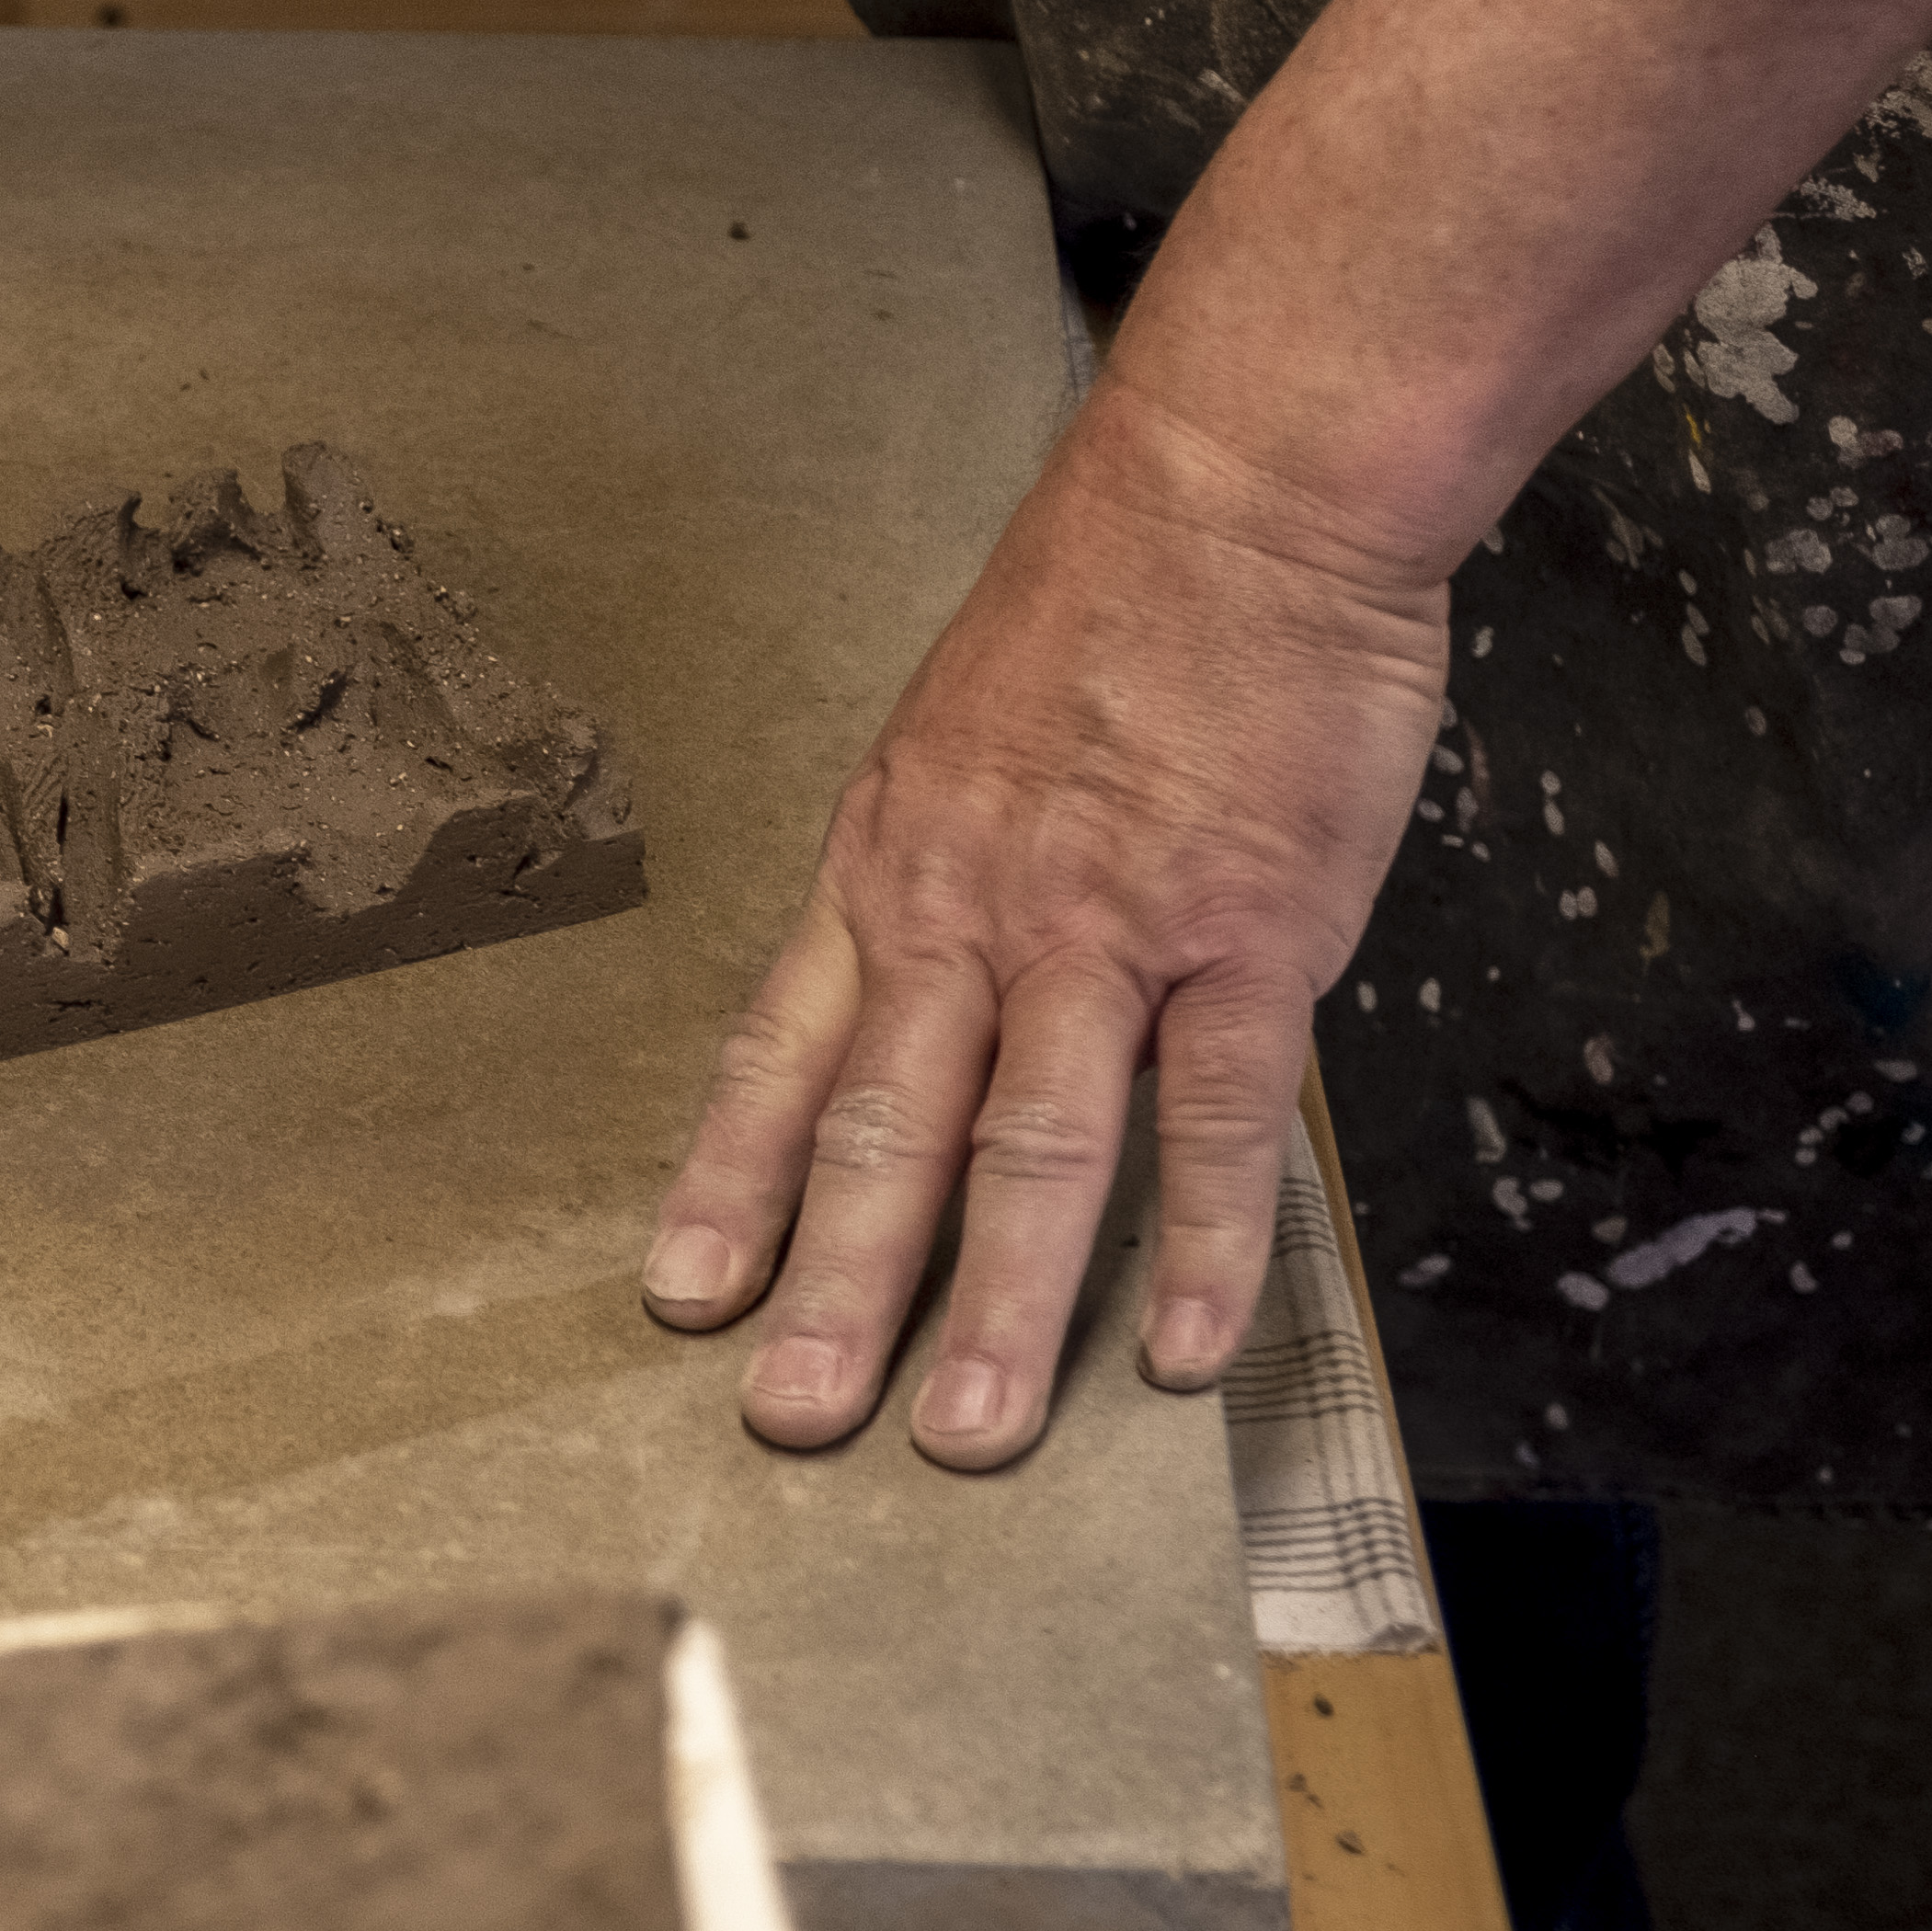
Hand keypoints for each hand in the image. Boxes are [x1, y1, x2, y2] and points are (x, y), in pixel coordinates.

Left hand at [642, 380, 1451, 1466]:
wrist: (1238, 493)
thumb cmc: (1113, 602)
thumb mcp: (969, 735)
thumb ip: (951, 875)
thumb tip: (949, 992)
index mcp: (893, 867)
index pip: (786, 1054)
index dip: (730, 1183)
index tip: (684, 1295)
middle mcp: (974, 914)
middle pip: (884, 1129)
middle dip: (834, 1289)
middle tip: (790, 1421)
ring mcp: (1110, 932)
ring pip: (1032, 1146)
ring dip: (999, 1303)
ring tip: (969, 1436)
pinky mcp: (1247, 933)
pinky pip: (1219, 1115)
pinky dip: (1204, 1240)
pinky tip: (1188, 1345)